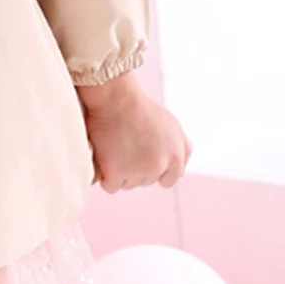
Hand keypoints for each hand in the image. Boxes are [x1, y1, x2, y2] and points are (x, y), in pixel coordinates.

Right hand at [77, 73, 191, 192]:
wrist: (115, 97)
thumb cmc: (138, 105)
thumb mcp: (170, 123)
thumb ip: (180, 148)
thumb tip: (182, 171)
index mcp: (176, 154)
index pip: (169, 178)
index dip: (155, 170)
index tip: (142, 160)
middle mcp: (161, 165)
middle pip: (146, 181)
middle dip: (135, 168)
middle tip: (123, 145)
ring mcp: (139, 171)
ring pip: (127, 184)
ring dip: (119, 171)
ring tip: (112, 147)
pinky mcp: (117, 173)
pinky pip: (110, 186)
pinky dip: (105, 175)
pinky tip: (103, 158)